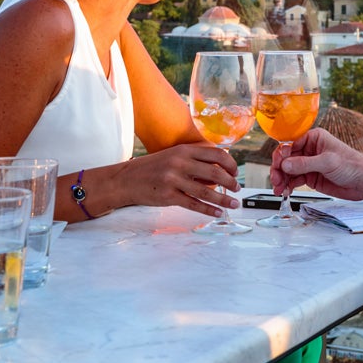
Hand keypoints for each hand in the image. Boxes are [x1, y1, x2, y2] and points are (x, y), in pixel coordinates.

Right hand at [120, 143, 240, 216]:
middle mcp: (180, 162)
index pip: (216, 154)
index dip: (230, 164)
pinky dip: (209, 210)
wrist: (125, 179)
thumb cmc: (151, 168)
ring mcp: (174, 179)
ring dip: (224, 199)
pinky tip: (218, 212)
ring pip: (207, 191)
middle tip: (237, 189)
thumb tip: (218, 172)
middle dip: (231, 183)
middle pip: (215, 173)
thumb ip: (194, 161)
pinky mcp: (168, 196)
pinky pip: (194, 204)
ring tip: (234, 203)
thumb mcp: (173, 156)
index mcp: (184, 150)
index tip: (235, 172)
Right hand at [270, 128, 362, 200]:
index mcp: (313, 138)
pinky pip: (294, 180)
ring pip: (288, 170)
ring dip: (281, 179)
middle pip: (286, 158)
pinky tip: (285, 191)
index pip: (290, 144)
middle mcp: (309, 150)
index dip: (282, 154)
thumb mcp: (327, 162)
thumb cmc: (352, 165)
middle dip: (279, 168)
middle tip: (276, 179)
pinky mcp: (310, 177)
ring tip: (279, 188)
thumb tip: (285, 164)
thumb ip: (305, 163)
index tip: (278, 165)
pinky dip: (288, 186)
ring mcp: (308, 164)